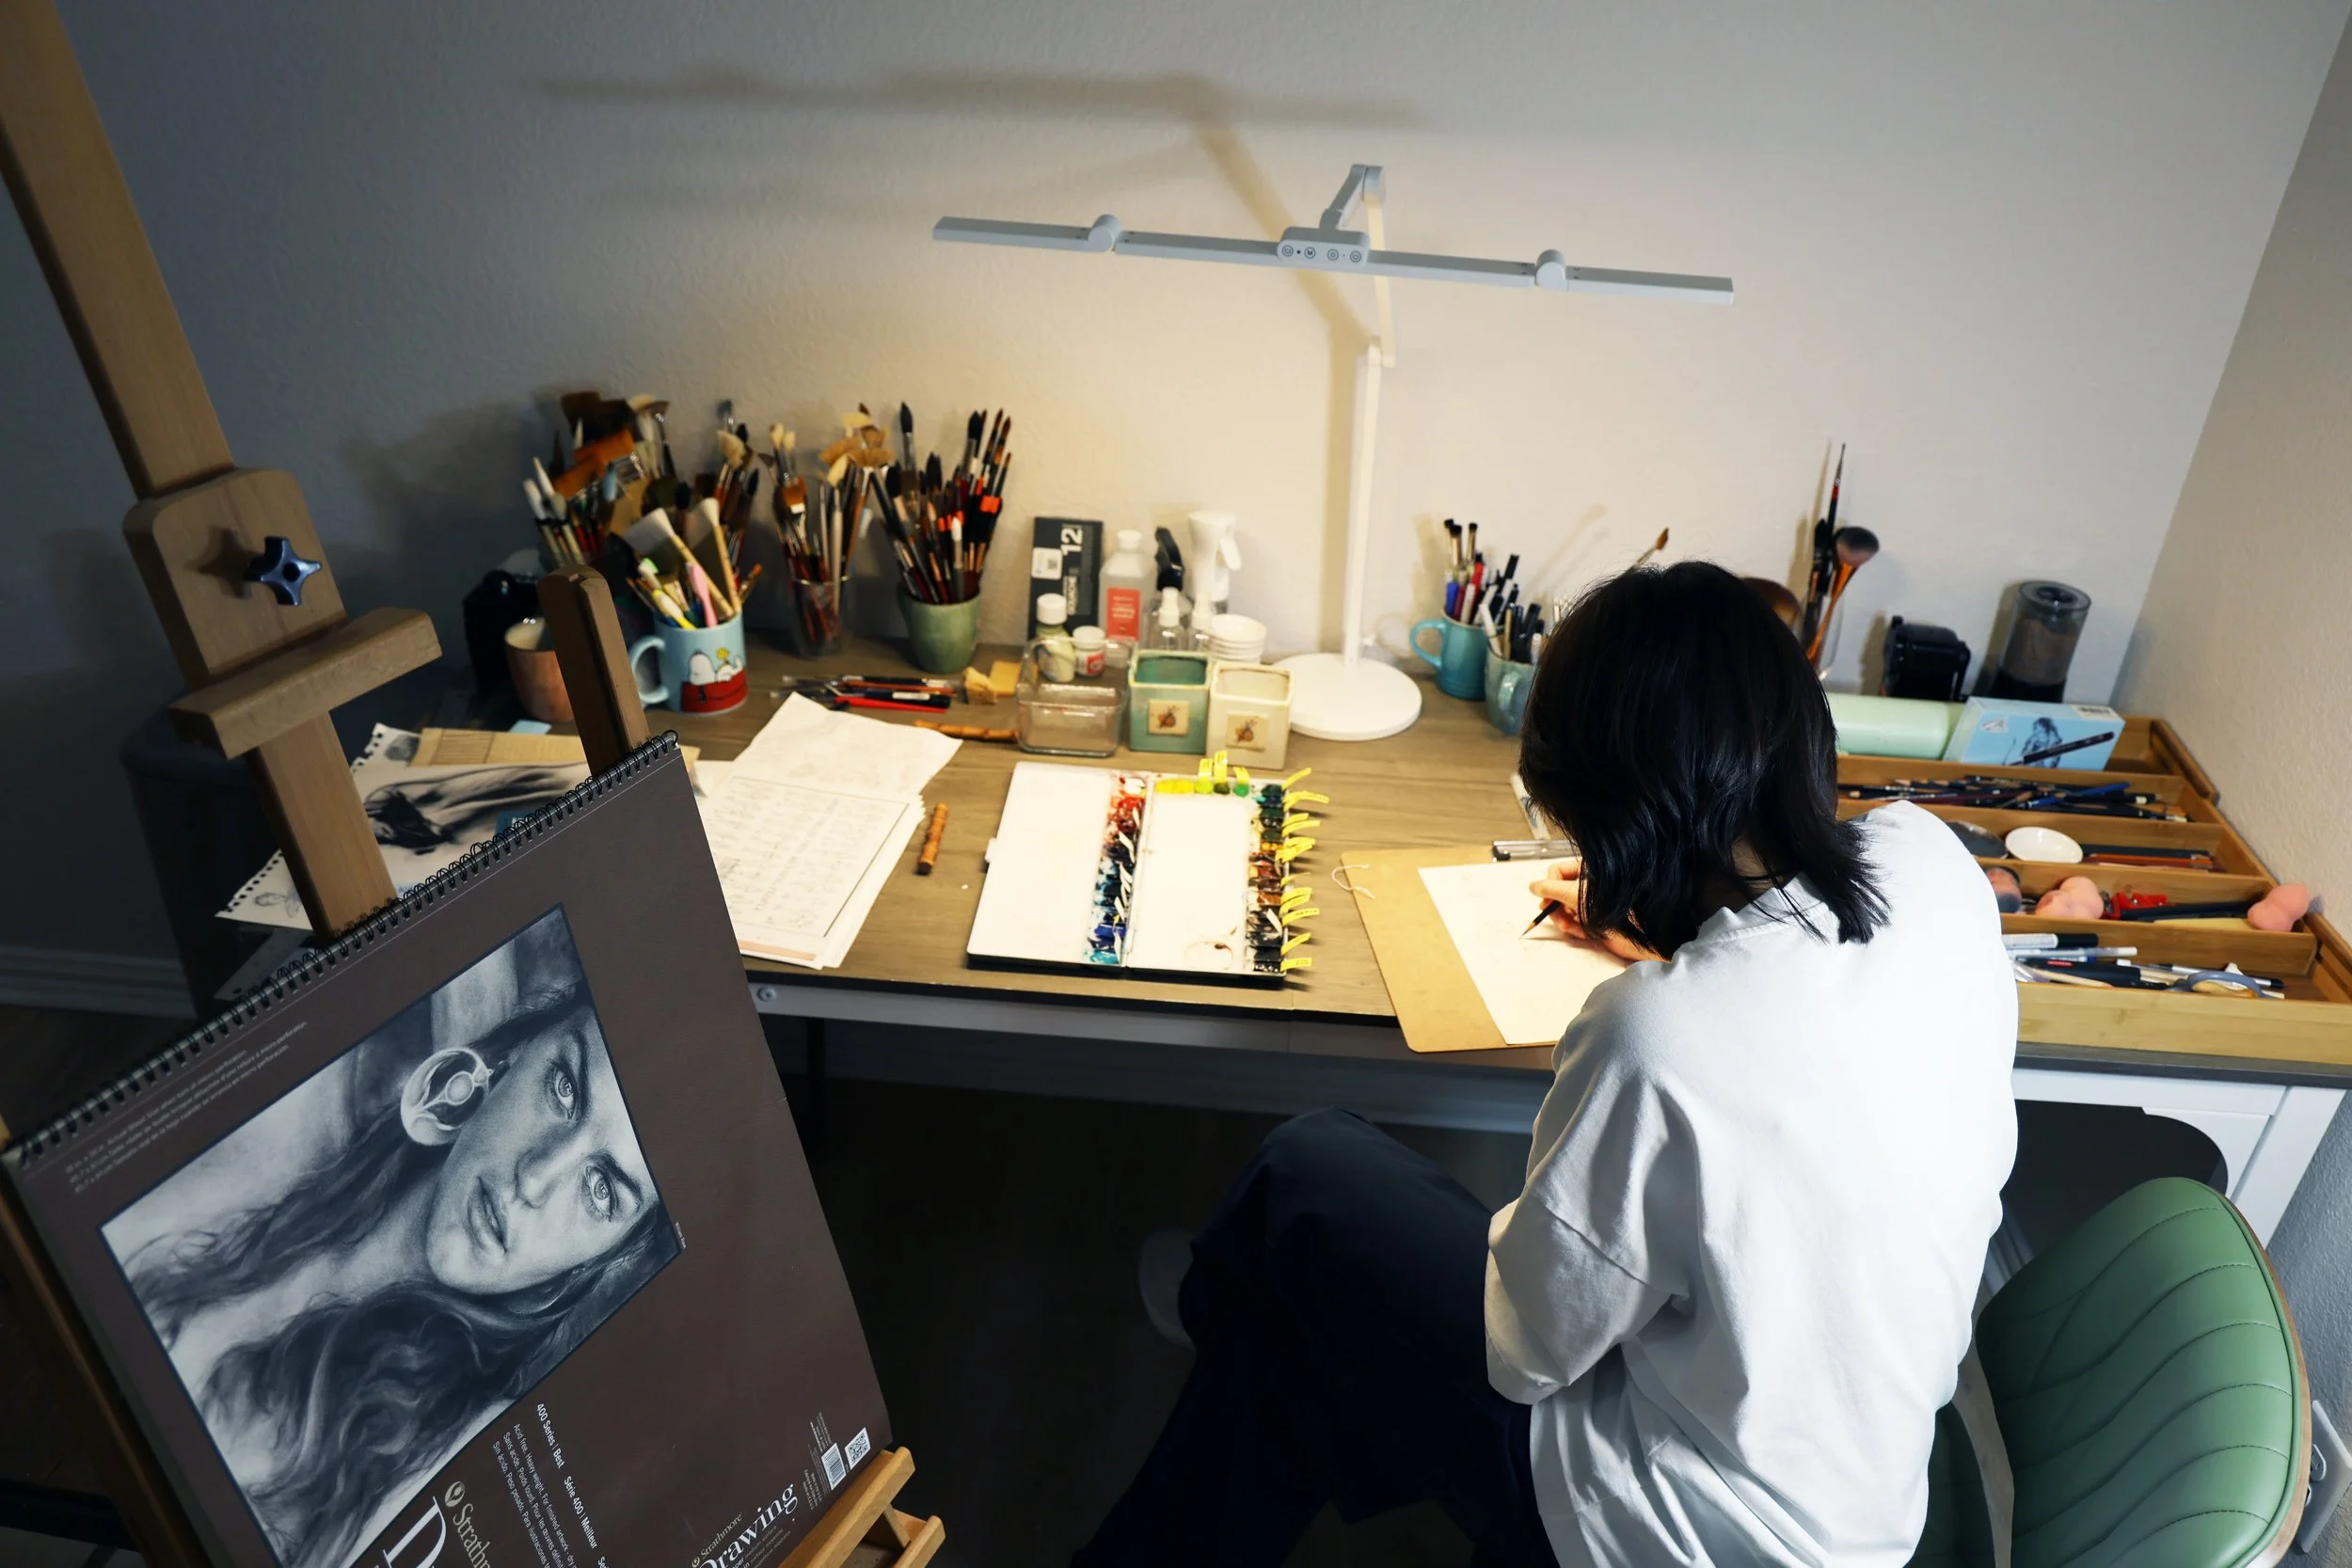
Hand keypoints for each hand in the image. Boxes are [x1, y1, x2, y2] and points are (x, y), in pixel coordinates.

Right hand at [1527, 861, 1657, 963]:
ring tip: (1570, 928)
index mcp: (1588, 870)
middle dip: (1555, 906)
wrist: (1638, 933)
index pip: (1557, 871)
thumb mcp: (1575, 894)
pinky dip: (1574, 928)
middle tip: (1555, 917)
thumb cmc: (1612, 907)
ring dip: (1563, 920)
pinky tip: (1580, 933)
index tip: (1545, 901)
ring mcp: (1592, 903)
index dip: (1549, 885)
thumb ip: (1551, 888)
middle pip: (1558, 891)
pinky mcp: (1595, 920)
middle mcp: (1589, 884)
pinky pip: (1575, 922)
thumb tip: (1533, 886)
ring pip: (1565, 908)